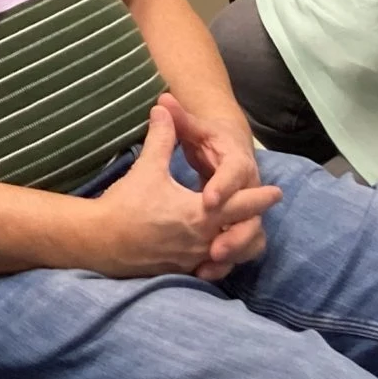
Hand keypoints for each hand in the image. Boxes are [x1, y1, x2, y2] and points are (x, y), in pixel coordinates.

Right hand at [83, 102, 279, 280]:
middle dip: (256, 219)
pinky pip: (210, 267)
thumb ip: (162, 138)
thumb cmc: (126, 204)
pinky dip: (219, 259)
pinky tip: (215, 251)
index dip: (259, 197)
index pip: (240, 205)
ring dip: (239, 242)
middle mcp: (203, 240)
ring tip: (244, 230)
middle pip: (242, 232)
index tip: (276, 191)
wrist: (101, 240)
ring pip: (230, 255)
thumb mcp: (147, 167)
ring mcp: (192, 259)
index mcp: (200, 214)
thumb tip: (163, 107)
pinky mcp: (180, 271)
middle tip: (267, 208)